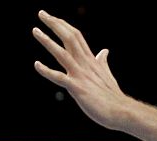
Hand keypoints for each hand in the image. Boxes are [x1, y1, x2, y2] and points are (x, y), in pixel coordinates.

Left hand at [32, 11, 128, 130]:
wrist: (121, 111)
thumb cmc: (113, 96)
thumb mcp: (107, 75)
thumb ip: (102, 62)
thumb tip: (104, 51)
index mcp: (91, 60)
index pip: (76, 36)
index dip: (64, 25)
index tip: (53, 18)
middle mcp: (85, 64)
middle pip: (69, 38)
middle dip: (55, 24)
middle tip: (42, 13)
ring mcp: (80, 76)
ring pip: (62, 54)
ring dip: (48, 41)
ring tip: (35, 31)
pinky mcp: (77, 89)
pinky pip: (59, 78)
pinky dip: (47, 71)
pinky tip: (37, 65)